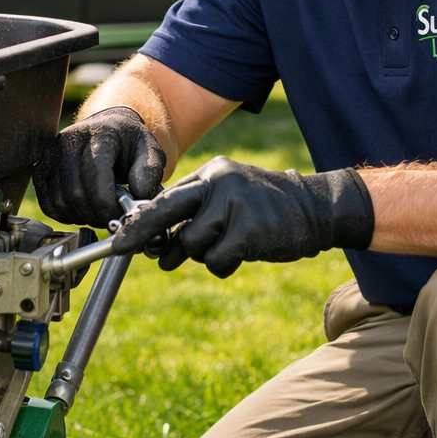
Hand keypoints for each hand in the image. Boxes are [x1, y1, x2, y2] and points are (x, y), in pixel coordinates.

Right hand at [33, 107, 165, 228]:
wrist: (108, 128)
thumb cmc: (129, 144)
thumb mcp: (150, 152)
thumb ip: (149, 173)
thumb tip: (139, 197)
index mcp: (100, 133)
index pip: (95, 172)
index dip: (106, 202)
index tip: (119, 215)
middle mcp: (70, 140)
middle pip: (75, 191)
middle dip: (95, 214)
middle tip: (111, 219)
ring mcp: (51, 153)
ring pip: (60, 200)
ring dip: (81, 216)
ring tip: (98, 212)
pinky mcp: (40, 167)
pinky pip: (47, 203)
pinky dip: (64, 214)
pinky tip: (82, 209)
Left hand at [111, 156, 373, 277]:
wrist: (315, 209)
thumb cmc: (265, 209)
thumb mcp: (228, 199)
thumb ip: (195, 214)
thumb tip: (156, 244)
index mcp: (211, 173)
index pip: (165, 196)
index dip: (141, 220)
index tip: (121, 238)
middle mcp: (218, 182)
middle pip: (166, 211)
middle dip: (143, 234)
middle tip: (123, 249)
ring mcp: (234, 204)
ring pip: (191, 244)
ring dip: (204, 255)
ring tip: (228, 247)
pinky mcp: (248, 229)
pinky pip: (216, 260)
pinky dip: (223, 264)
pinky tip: (243, 254)